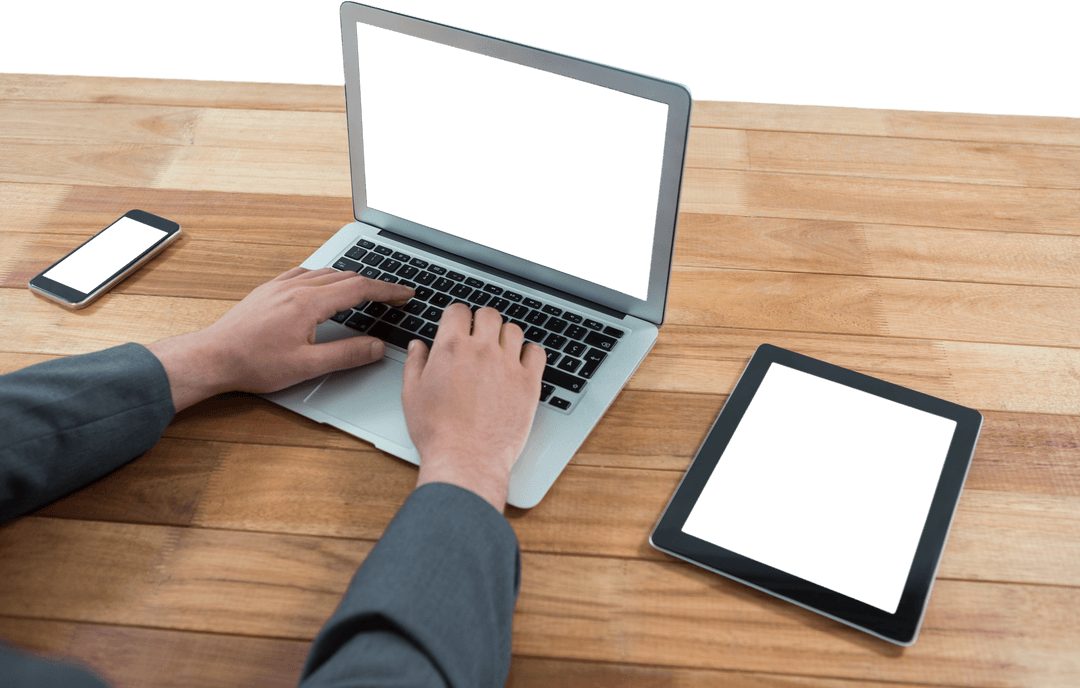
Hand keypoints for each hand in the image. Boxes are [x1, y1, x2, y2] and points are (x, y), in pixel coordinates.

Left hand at [149, 267, 413, 410]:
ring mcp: (281, 285)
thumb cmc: (253, 363)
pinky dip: (326, 277)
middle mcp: (296, 287)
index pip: (360, 289)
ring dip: (352, 279)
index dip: (388, 291)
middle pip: (347, 277)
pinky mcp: (269, 289)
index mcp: (309, 303)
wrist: (212, 356)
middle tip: (395, 296)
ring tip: (368, 291)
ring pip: (327, 273)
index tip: (406, 294)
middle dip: (375, 285)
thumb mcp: (307, 366)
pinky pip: (305, 273)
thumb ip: (346, 354)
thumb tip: (376, 347)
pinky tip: (326, 285)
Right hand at [402, 303, 545, 511]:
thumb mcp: (412, 394)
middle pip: (489, 315)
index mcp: (452, 348)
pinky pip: (536, 352)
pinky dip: (529, 353)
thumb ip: (415, 363)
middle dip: (481, 322)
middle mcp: (482, 350)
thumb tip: (418, 346)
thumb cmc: (437, 432)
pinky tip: (520, 362)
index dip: (456, 317)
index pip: (458, 311)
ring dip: (504, 336)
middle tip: (478, 337)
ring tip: (498, 351)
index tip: (457, 326)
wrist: (466, 459)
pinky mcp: (529, 383)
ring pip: (514, 330)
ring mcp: (508, 365)